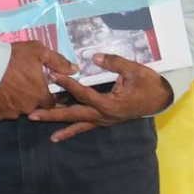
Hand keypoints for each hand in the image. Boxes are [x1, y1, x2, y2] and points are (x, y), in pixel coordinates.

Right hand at [0, 40, 74, 120]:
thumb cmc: (12, 57)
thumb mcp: (38, 52)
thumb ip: (58, 61)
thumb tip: (75, 70)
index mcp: (40, 96)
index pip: (50, 102)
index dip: (46, 94)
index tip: (39, 86)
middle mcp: (28, 108)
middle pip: (33, 106)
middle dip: (29, 97)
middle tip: (20, 83)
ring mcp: (11, 113)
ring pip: (17, 109)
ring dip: (15, 101)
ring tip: (6, 86)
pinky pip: (1, 112)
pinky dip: (0, 104)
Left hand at [27, 53, 173, 140]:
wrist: (160, 98)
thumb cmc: (148, 83)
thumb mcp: (134, 70)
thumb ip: (114, 63)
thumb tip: (94, 57)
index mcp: (110, 104)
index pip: (84, 94)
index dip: (68, 84)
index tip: (52, 75)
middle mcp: (104, 116)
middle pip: (73, 115)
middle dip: (52, 114)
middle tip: (32, 114)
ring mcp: (103, 120)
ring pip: (76, 123)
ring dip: (57, 124)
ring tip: (38, 122)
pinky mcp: (103, 120)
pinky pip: (84, 127)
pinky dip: (70, 131)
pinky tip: (56, 136)